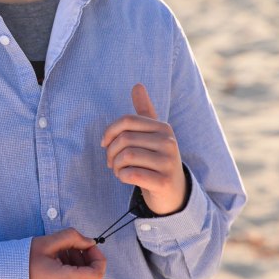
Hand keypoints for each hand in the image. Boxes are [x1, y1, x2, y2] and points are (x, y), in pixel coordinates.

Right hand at [30, 228, 106, 278]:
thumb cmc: (21, 260)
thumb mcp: (47, 243)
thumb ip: (72, 237)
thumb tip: (89, 242)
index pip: (97, 274)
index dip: (98, 258)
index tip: (89, 246)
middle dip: (90, 264)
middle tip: (77, 249)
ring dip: (81, 271)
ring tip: (64, 256)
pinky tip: (59, 267)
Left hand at [101, 84, 186, 215]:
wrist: (174, 193)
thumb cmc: (157, 161)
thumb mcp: (153, 135)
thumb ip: (145, 112)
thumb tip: (137, 85)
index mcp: (163, 128)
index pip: (127, 120)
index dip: (109, 131)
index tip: (104, 144)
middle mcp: (169, 142)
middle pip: (124, 139)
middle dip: (111, 152)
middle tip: (111, 162)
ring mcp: (168, 162)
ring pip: (126, 156)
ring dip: (115, 166)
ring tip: (118, 170)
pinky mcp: (164, 181)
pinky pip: (131, 174)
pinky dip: (122, 176)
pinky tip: (125, 178)